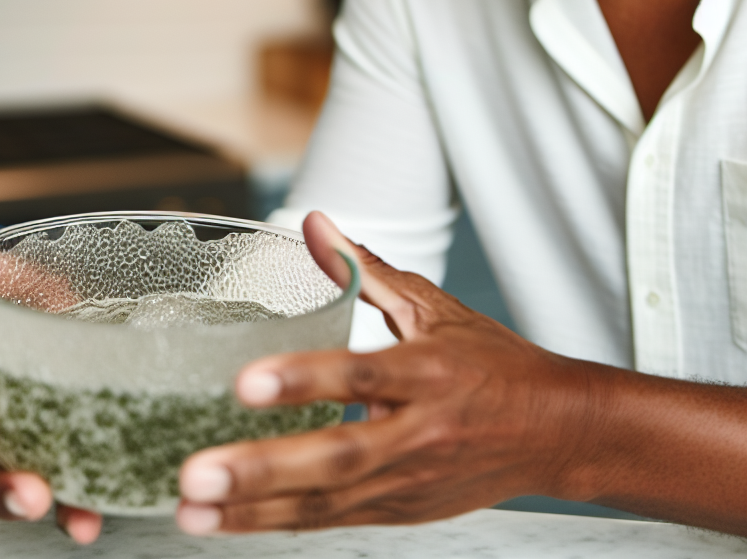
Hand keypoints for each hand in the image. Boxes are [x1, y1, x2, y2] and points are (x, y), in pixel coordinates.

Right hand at [0, 236, 103, 544]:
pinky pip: (63, 502)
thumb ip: (20, 272)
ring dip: (5, 490)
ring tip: (32, 496)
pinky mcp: (72, 473)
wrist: (153, 350)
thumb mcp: (68, 283)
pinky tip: (85, 520)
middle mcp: (0, 402)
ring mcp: (33, 443)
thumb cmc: (99, 315)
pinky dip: (71, 515)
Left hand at [172, 211, 598, 533]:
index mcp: (430, 372)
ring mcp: (408, 479)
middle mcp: (419, 432)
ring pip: (326, 502)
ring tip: (190, 511)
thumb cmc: (495, 368)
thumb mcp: (438, 309)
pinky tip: (225, 523)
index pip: (362, 375)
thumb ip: (368, 272)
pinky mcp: (399, 510)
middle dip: (262, 468)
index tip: (245, 383)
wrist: (556, 434)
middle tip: (196, 472)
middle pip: (337, 456)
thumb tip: (315, 224)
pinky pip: (330, 520)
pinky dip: (276, 523)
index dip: (304, 380)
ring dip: (253, 511)